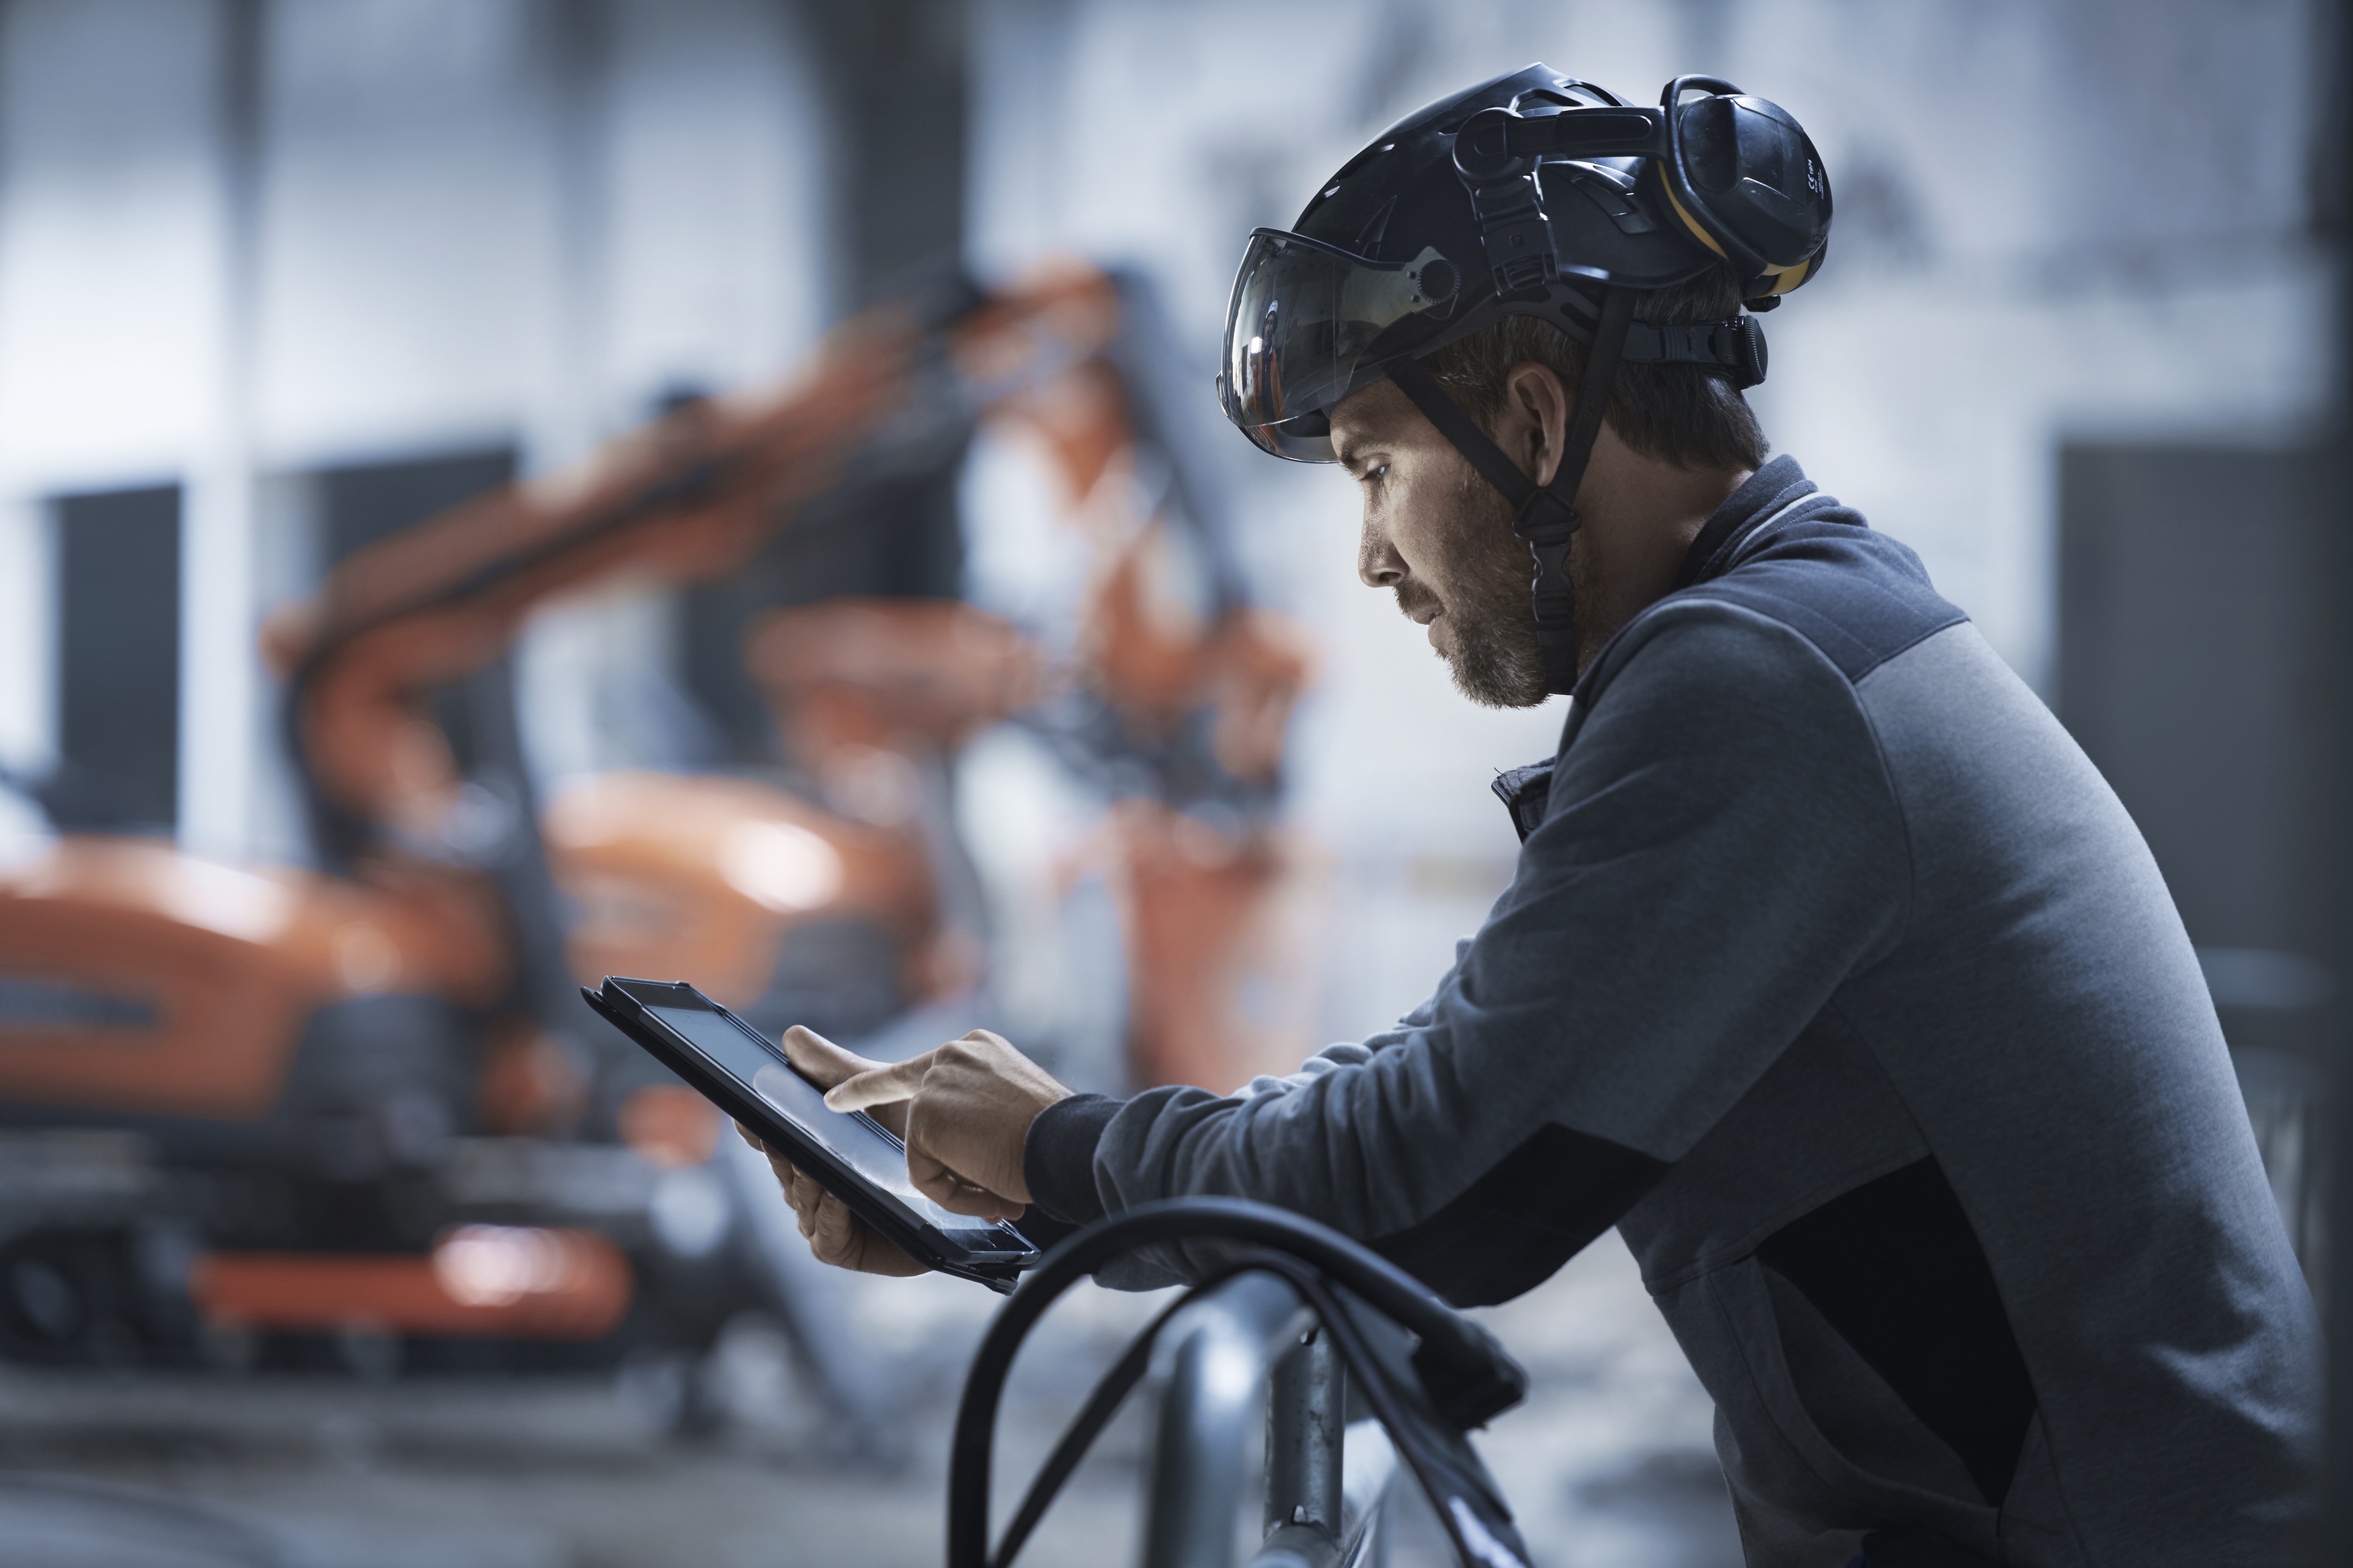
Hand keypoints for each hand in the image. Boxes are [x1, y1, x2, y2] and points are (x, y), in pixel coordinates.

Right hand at [735, 1025, 923, 1276]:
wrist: (968, 1176)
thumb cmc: (920, 1133)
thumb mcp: (878, 1094)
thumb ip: (836, 1068)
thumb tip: (791, 1038)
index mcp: (812, 1148)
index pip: (773, 1138)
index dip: (759, 1127)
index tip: (750, 1114)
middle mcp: (813, 1184)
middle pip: (784, 1170)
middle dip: (784, 1153)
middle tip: (784, 1134)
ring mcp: (826, 1218)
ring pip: (800, 1201)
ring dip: (806, 1182)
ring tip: (814, 1162)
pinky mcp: (844, 1248)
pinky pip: (824, 1236)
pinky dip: (828, 1213)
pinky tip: (837, 1193)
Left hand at [824, 1029, 1072, 1222]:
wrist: (1070, 1143)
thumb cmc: (1058, 1139)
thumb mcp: (1015, 1112)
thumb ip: (975, 1115)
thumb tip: (950, 1149)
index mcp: (978, 1052)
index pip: (918, 1068)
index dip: (873, 1083)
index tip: (835, 1093)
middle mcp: (953, 1055)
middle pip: (890, 1083)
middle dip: (855, 1090)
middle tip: (826, 1092)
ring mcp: (936, 1082)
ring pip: (919, 1147)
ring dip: (956, 1180)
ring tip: (999, 1187)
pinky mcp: (924, 1115)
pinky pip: (923, 1174)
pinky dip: (954, 1194)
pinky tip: (991, 1190)